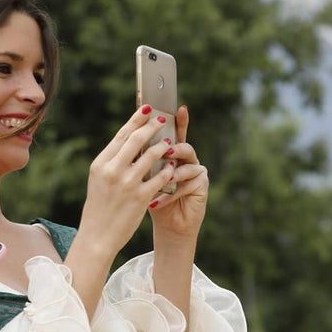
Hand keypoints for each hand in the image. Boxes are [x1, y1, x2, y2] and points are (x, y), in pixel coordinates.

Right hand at [78, 104, 177, 256]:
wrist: (97, 236)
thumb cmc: (99, 207)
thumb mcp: (99, 180)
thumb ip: (112, 162)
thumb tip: (129, 141)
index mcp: (100, 164)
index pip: (121, 135)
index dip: (136, 120)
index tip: (147, 109)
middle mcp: (113, 170)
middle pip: (136, 139)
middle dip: (152, 127)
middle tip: (162, 120)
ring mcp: (127, 183)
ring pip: (151, 155)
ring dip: (163, 147)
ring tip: (170, 143)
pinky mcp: (141, 197)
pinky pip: (160, 178)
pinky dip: (167, 170)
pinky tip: (171, 167)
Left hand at [149, 106, 207, 240]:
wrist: (166, 223)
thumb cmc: (150, 197)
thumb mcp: (141, 176)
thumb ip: (141, 158)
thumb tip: (130, 138)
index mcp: (172, 151)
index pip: (175, 132)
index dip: (179, 120)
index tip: (180, 108)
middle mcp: (186, 158)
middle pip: (184, 145)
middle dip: (175, 148)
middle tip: (167, 150)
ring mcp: (196, 171)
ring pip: (187, 166)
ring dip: (173, 174)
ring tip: (163, 180)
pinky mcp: (202, 186)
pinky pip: (188, 186)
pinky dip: (170, 195)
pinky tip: (156, 202)